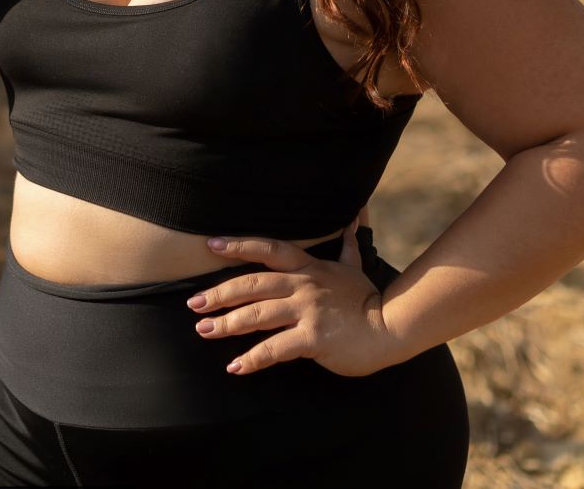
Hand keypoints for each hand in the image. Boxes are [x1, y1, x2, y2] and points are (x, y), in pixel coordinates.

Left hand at [187, 206, 394, 377]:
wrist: (390, 327)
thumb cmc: (367, 299)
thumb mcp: (354, 267)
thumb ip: (347, 245)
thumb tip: (356, 217)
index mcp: (308, 267)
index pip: (268, 249)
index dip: (239, 245)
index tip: (211, 245)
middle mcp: (303, 285)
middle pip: (252, 284)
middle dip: (220, 293)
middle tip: (194, 303)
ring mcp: (307, 311)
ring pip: (257, 315)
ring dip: (227, 324)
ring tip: (204, 330)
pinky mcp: (312, 339)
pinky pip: (274, 349)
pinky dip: (252, 359)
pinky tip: (235, 366)